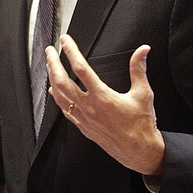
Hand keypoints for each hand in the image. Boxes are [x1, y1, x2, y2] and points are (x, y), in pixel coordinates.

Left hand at [46, 35, 164, 175]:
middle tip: (50, 51)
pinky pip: (65, 110)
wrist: (140, 151)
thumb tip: (142, 51)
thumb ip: (139, 69)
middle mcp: (89, 107)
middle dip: (53, 63)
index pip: (81, 69)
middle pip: (62, 81)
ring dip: (52, 78)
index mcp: (102, 97)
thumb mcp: (143, 93)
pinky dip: (57, 98)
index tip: (65, 40)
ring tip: (49, 66)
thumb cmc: (141, 125)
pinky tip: (54, 91)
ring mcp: (84, 118)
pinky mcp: (84, 127)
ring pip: (60, 96)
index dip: (71, 52)